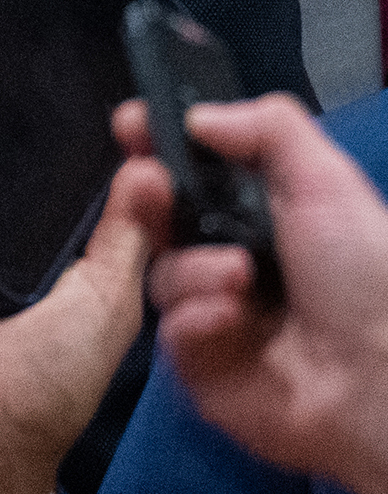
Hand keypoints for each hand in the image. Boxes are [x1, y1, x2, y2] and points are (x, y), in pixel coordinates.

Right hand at [111, 91, 387, 493]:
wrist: (382, 378)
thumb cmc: (365, 275)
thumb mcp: (328, 183)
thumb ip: (269, 128)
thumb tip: (197, 115)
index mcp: (259, 215)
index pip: (189, 171)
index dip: (155, 145)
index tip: (131, 125)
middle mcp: (229, 259)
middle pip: (156, 218)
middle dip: (146, 195)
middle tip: (150, 183)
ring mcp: (212, 314)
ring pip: (161, 274)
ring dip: (193, 268)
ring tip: (239, 278)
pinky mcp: (201, 367)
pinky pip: (171, 330)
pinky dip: (196, 318)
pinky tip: (232, 318)